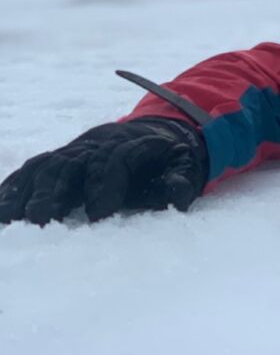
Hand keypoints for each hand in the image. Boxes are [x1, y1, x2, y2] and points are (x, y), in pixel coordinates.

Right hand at [0, 118, 207, 225]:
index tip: (98, 215)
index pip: (113, 162)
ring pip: (46, 167)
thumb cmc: (171, 161)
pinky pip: (33, 169)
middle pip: (71, 164)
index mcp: (131, 146)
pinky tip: (2, 212)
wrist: (160, 133)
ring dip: (26, 192)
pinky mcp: (61, 158)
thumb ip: (182, 181)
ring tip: (11, 221)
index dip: (105, 186)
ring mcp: (76, 150)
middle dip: (54, 192)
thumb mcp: (187, 168)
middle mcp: (97, 145)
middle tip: (40, 221)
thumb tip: (175, 194)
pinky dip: (14, 187)